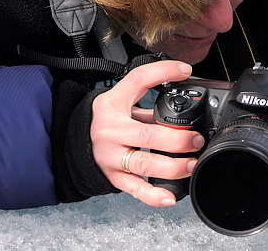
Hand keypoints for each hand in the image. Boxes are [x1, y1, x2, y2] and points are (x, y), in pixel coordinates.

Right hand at [90, 60, 203, 206]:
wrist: (71, 140)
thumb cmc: (104, 120)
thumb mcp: (121, 104)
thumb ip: (149, 107)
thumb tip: (185, 111)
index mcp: (113, 103)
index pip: (138, 80)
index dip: (162, 72)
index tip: (185, 71)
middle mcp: (110, 129)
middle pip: (147, 135)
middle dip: (178, 139)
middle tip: (196, 139)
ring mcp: (110, 155)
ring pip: (144, 163)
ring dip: (173, 166)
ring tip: (192, 164)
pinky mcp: (112, 175)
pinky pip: (134, 188)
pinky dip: (153, 195)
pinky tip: (170, 196)